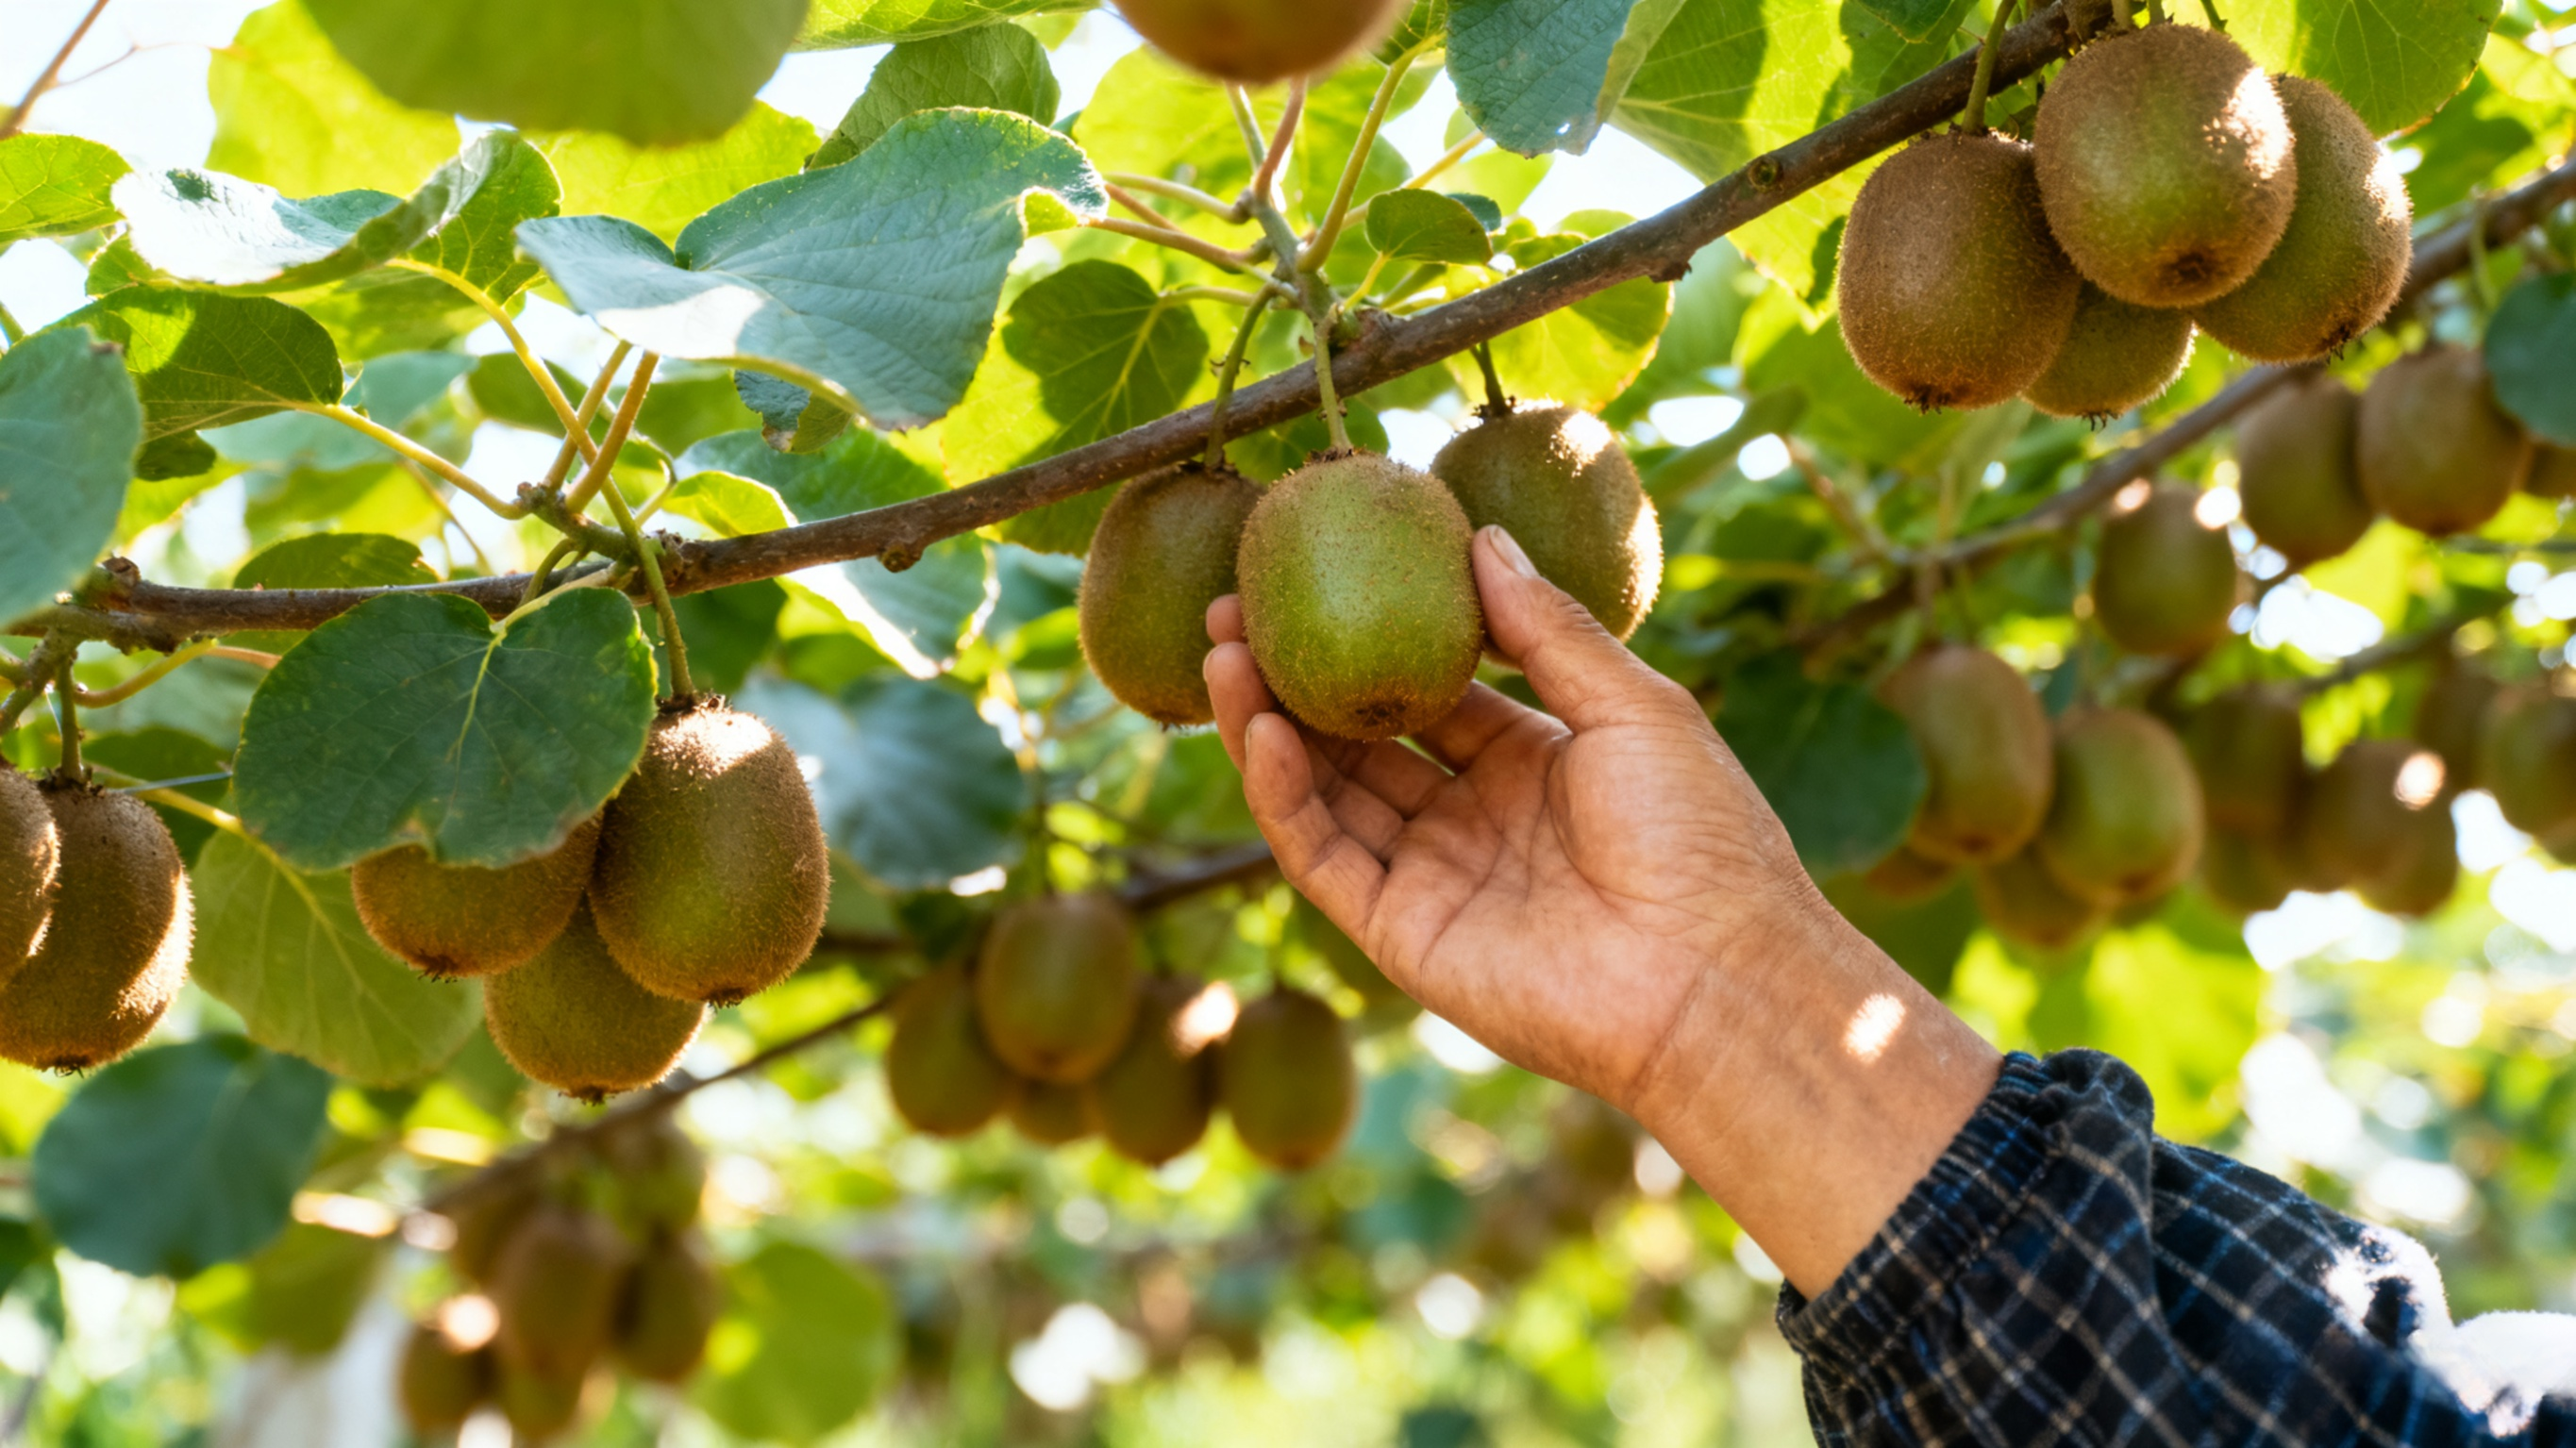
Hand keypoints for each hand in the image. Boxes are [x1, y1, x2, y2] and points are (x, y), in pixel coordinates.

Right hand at [1206, 525, 1998, 1294]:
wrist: (1714, 977)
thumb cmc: (1700, 837)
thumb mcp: (1633, 706)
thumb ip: (1548, 629)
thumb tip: (1480, 536)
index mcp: (1535, 763)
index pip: (1430, 687)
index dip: (1372, 633)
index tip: (1320, 573)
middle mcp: (1475, 818)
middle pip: (1361, 734)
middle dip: (1295, 673)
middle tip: (1235, 605)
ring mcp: (1433, 876)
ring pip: (1326, 790)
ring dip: (1267, 722)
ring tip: (1222, 648)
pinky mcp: (1400, 933)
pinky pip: (1323, 854)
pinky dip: (1282, 793)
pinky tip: (1257, 728)